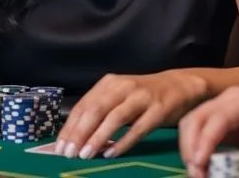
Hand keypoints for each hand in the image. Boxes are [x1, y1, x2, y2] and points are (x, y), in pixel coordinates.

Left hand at [55, 70, 206, 159]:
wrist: (178, 85)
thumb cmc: (143, 95)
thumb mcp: (119, 96)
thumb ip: (100, 111)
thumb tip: (74, 135)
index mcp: (109, 83)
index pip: (84, 105)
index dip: (70, 126)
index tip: (59, 146)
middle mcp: (123, 87)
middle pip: (96, 110)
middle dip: (79, 133)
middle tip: (69, 153)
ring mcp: (141, 97)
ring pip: (115, 118)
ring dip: (98, 137)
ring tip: (85, 154)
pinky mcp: (158, 110)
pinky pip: (138, 128)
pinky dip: (123, 141)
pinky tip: (112, 153)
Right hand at [178, 84, 238, 177]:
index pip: (220, 116)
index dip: (206, 139)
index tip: (200, 163)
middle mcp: (231, 98)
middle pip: (198, 116)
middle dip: (191, 146)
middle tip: (196, 174)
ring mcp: (223, 106)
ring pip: (193, 122)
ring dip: (189, 147)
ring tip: (197, 172)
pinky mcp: (221, 118)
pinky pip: (200, 130)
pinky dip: (196, 147)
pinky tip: (201, 165)